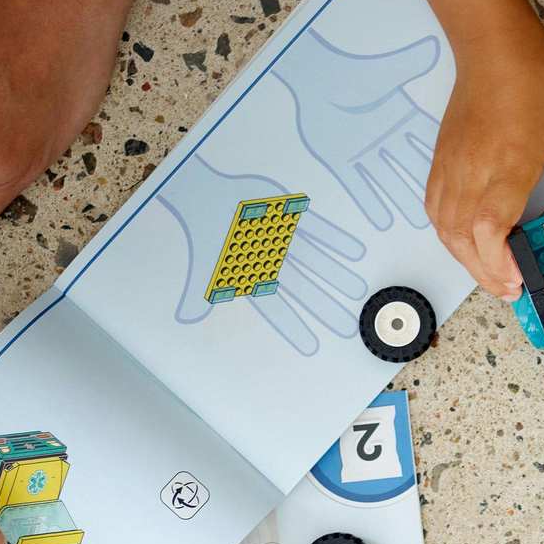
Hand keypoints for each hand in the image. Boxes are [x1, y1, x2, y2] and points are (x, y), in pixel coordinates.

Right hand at [155, 157, 368, 355]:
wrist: (208, 196)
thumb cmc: (207, 233)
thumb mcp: (204, 265)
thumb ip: (198, 292)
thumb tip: (185, 317)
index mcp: (255, 276)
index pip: (277, 308)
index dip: (294, 327)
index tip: (311, 347)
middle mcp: (276, 262)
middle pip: (304, 289)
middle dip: (324, 307)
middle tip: (347, 327)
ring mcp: (286, 240)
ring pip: (316, 262)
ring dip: (336, 275)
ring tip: (358, 291)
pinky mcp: (291, 217)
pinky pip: (318, 231)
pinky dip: (335, 241)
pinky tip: (354, 252)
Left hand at [272, 29, 442, 230]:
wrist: (314, 80)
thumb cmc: (348, 72)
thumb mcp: (385, 70)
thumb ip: (410, 62)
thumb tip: (433, 50)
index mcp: (403, 118)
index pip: (430, 143)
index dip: (453, 159)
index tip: (471, 177)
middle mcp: (389, 139)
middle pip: (415, 167)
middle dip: (434, 189)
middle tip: (455, 214)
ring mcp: (369, 153)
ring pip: (391, 182)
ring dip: (405, 202)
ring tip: (422, 224)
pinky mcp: (346, 162)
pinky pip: (361, 186)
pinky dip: (372, 202)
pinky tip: (384, 222)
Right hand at [429, 29, 543, 297]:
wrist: (494, 45)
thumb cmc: (535, 77)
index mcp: (509, 162)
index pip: (490, 225)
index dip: (498, 261)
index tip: (519, 279)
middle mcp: (473, 169)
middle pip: (464, 238)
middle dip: (486, 273)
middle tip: (514, 291)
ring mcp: (452, 166)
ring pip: (446, 229)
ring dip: (466, 259)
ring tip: (494, 276)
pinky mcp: (442, 162)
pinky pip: (435, 210)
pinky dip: (449, 236)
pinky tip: (467, 244)